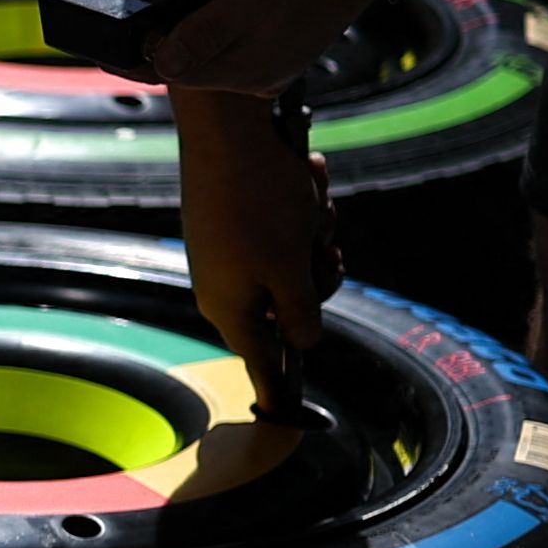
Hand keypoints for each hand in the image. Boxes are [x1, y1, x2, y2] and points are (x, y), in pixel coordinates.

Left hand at [139, 0, 380, 96]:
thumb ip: (205, 34)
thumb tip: (163, 65)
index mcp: (250, 71)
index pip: (178, 74)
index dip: (139, 60)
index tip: (107, 51)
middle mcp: (261, 70)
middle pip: (193, 64)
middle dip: (160, 45)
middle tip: (127, 21)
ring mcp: (274, 51)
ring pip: (212, 47)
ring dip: (183, 30)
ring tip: (155, 10)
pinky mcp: (281, 28)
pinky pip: (233, 30)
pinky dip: (210, 18)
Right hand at [171, 85, 340, 434]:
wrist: (225, 129)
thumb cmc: (259, 203)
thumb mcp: (294, 267)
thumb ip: (303, 315)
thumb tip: (305, 344)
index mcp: (231, 307)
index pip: (261, 361)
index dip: (278, 388)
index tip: (282, 418)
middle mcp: (223, 285)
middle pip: (289, 307)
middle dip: (317, 275)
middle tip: (325, 250)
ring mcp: (226, 252)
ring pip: (290, 264)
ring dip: (312, 235)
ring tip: (310, 202)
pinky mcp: (232, 221)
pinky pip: (279, 232)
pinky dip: (298, 211)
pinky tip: (302, 182)